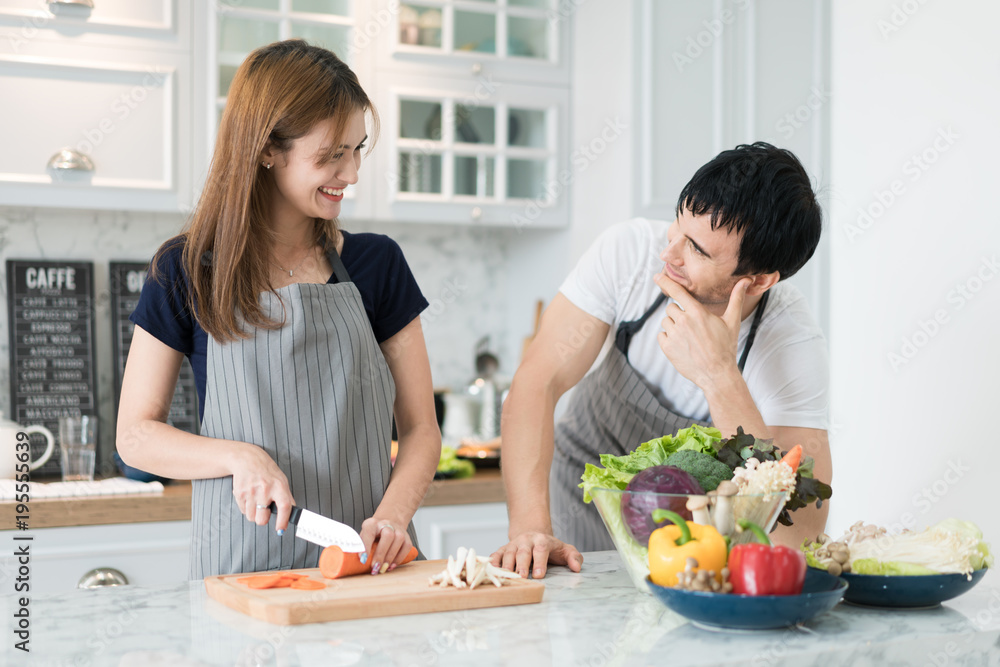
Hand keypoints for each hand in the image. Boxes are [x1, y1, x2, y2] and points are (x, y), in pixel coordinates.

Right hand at [229, 442, 293, 532]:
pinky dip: (247, 507)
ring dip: (254, 513)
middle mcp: (265, 489)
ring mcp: (250, 492)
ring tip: (257, 500)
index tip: (280, 530)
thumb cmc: (267, 471)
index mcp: (279, 486)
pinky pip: (244, 511)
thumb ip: (286, 497)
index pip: (284, 506)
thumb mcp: (281, 480)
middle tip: (264, 510)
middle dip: (263, 518)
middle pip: (262, 519)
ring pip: (251, 518)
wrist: (247, 459)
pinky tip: (250, 496)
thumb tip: (292, 515)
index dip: (283, 521)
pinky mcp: (239, 494)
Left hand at [360, 517, 412, 573]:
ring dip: (390, 557)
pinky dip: (399, 558)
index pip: (369, 532)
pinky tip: (392, 566)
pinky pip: (406, 546)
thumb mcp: (363, 537)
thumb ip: (361, 547)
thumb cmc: (371, 536)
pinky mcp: (406, 536)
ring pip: (399, 539)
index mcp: (372, 523)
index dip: (366, 546)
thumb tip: (356, 563)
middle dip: (381, 554)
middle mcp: (386, 523)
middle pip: (388, 536)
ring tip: (383, 569)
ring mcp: (398, 529)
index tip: (362, 559)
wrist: (386, 525)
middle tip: (375, 568)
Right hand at [490, 532, 582, 578]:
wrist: (533, 536)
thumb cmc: (551, 548)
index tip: (540, 575)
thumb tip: (576, 568)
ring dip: (507, 565)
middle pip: (523, 552)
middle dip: (522, 564)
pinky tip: (491, 569)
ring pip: (508, 553)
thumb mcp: (565, 550)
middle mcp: (526, 540)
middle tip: (523, 577)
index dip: (540, 563)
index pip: (541, 550)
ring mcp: (513, 544)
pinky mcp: (503, 549)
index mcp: (542, 540)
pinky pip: (496, 554)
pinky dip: (493, 561)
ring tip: (507, 577)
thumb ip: (574, 558)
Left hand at [652, 273, 750, 387]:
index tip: (657, 276)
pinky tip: (682, 345)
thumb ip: (736, 299)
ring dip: (673, 326)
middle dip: (678, 313)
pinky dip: (668, 338)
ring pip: (666, 322)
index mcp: (697, 312)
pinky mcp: (667, 348)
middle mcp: (683, 321)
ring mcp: (674, 335)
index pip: (677, 292)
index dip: (665, 282)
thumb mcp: (732, 322)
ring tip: (688, 338)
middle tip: (692, 326)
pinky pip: (661, 335)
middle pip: (671, 308)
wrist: (717, 374)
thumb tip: (745, 281)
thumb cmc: (726, 347)